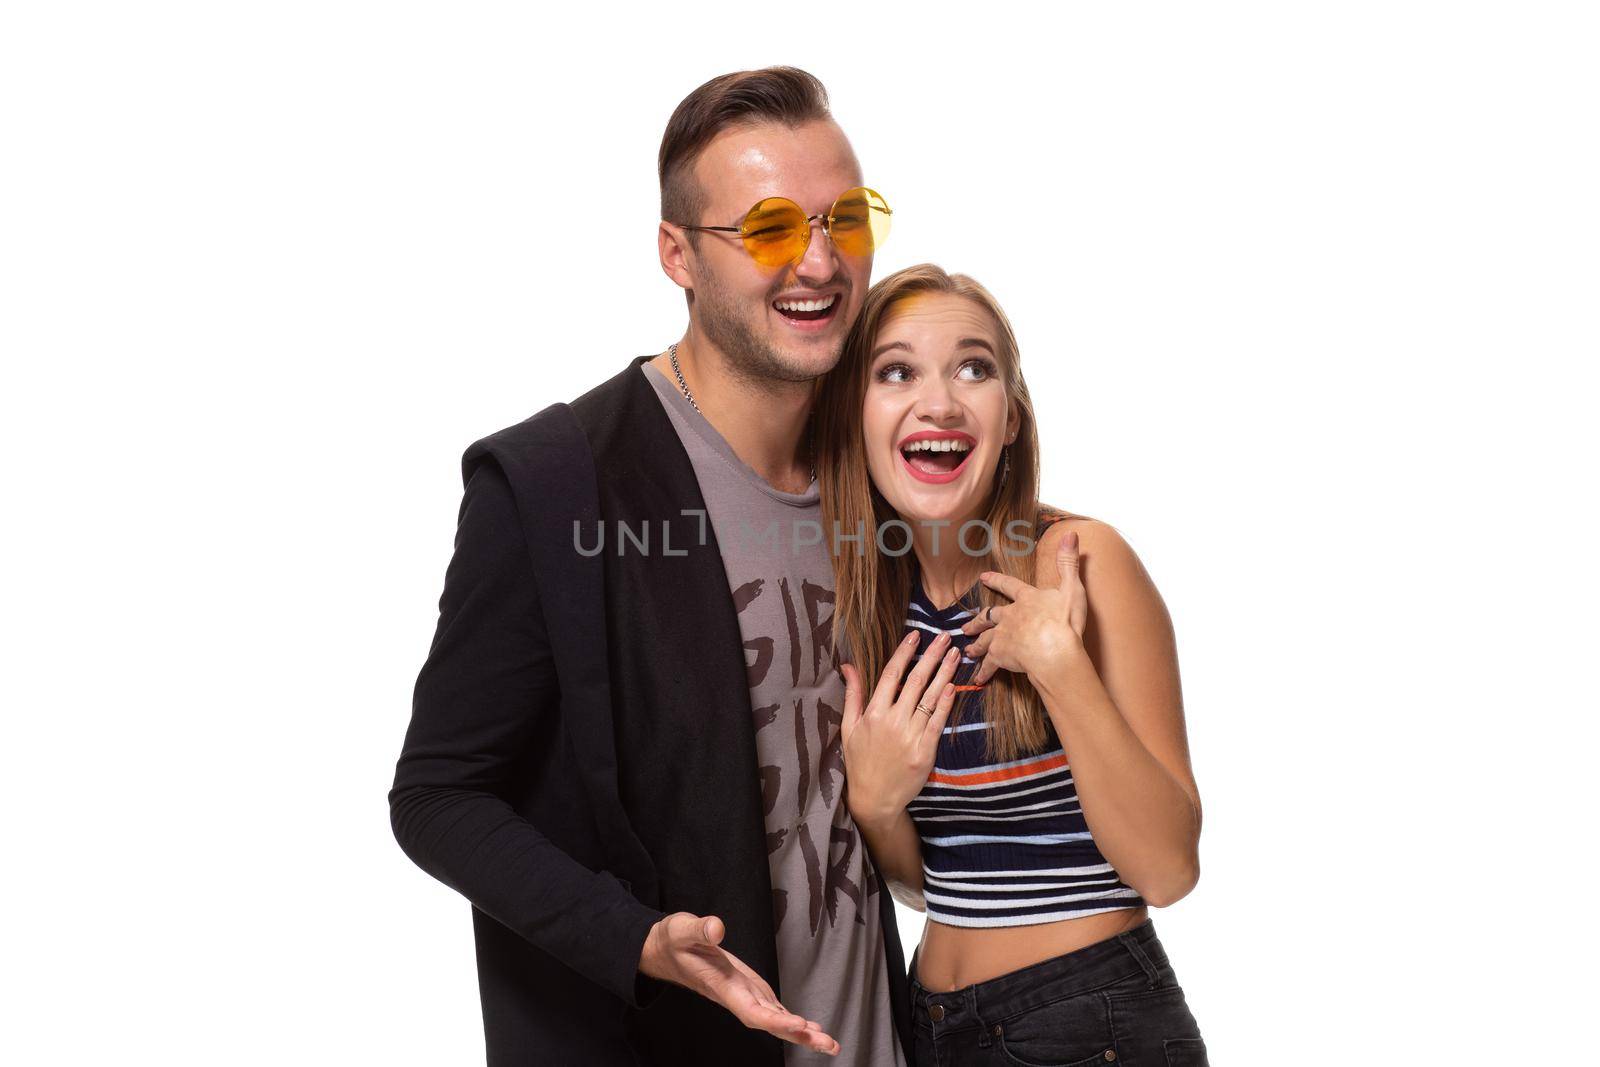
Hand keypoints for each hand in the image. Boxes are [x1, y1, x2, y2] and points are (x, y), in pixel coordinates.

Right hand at [639, 912, 838, 1055]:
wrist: (664, 951)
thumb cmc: (672, 941)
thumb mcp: (682, 929)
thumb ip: (700, 929)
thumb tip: (718, 927)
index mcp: (723, 986)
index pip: (752, 1011)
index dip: (777, 1022)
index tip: (800, 1025)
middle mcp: (736, 995)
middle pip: (770, 1022)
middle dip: (798, 1034)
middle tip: (828, 1044)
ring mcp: (742, 993)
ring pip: (774, 1018)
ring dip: (801, 1031)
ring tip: (828, 1042)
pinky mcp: (746, 988)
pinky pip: (771, 1009)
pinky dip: (791, 1020)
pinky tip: (809, 1027)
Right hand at [839, 631, 960, 826]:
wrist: (874, 798)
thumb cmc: (860, 761)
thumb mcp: (848, 727)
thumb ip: (852, 694)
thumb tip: (848, 665)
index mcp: (873, 713)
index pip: (891, 674)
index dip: (904, 653)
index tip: (916, 635)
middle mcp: (892, 721)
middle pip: (915, 680)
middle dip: (931, 656)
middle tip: (944, 637)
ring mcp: (910, 736)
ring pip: (929, 697)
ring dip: (944, 673)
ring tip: (955, 655)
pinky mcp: (924, 751)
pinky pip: (937, 721)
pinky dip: (945, 703)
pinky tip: (953, 686)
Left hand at [960, 528, 1089, 685]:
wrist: (1054, 651)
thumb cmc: (1065, 621)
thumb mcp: (1071, 588)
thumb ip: (1069, 562)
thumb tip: (1071, 534)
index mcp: (1026, 599)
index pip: (1009, 586)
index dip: (996, 580)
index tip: (983, 577)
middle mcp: (1010, 616)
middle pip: (990, 617)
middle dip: (978, 621)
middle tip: (966, 625)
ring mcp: (1003, 637)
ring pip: (985, 639)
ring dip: (977, 644)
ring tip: (968, 650)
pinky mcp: (1001, 656)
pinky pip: (989, 665)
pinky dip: (984, 672)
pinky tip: (978, 678)